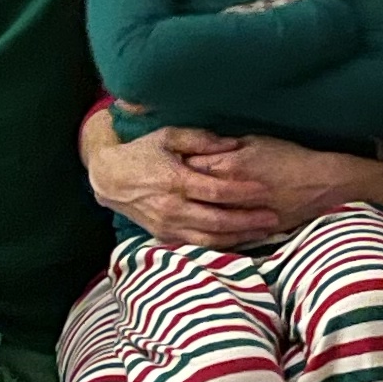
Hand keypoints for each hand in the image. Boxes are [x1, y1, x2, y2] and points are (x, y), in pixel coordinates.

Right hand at [81, 108, 291, 251]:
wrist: (109, 179)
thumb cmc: (142, 153)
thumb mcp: (168, 136)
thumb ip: (201, 139)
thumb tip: (233, 144)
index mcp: (175, 180)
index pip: (217, 191)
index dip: (243, 192)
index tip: (265, 191)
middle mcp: (172, 207)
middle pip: (218, 219)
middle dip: (248, 220)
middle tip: (273, 217)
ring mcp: (168, 225)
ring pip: (210, 238)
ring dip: (239, 237)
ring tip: (263, 232)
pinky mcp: (164, 235)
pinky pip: (197, 244)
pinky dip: (220, 245)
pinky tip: (239, 241)